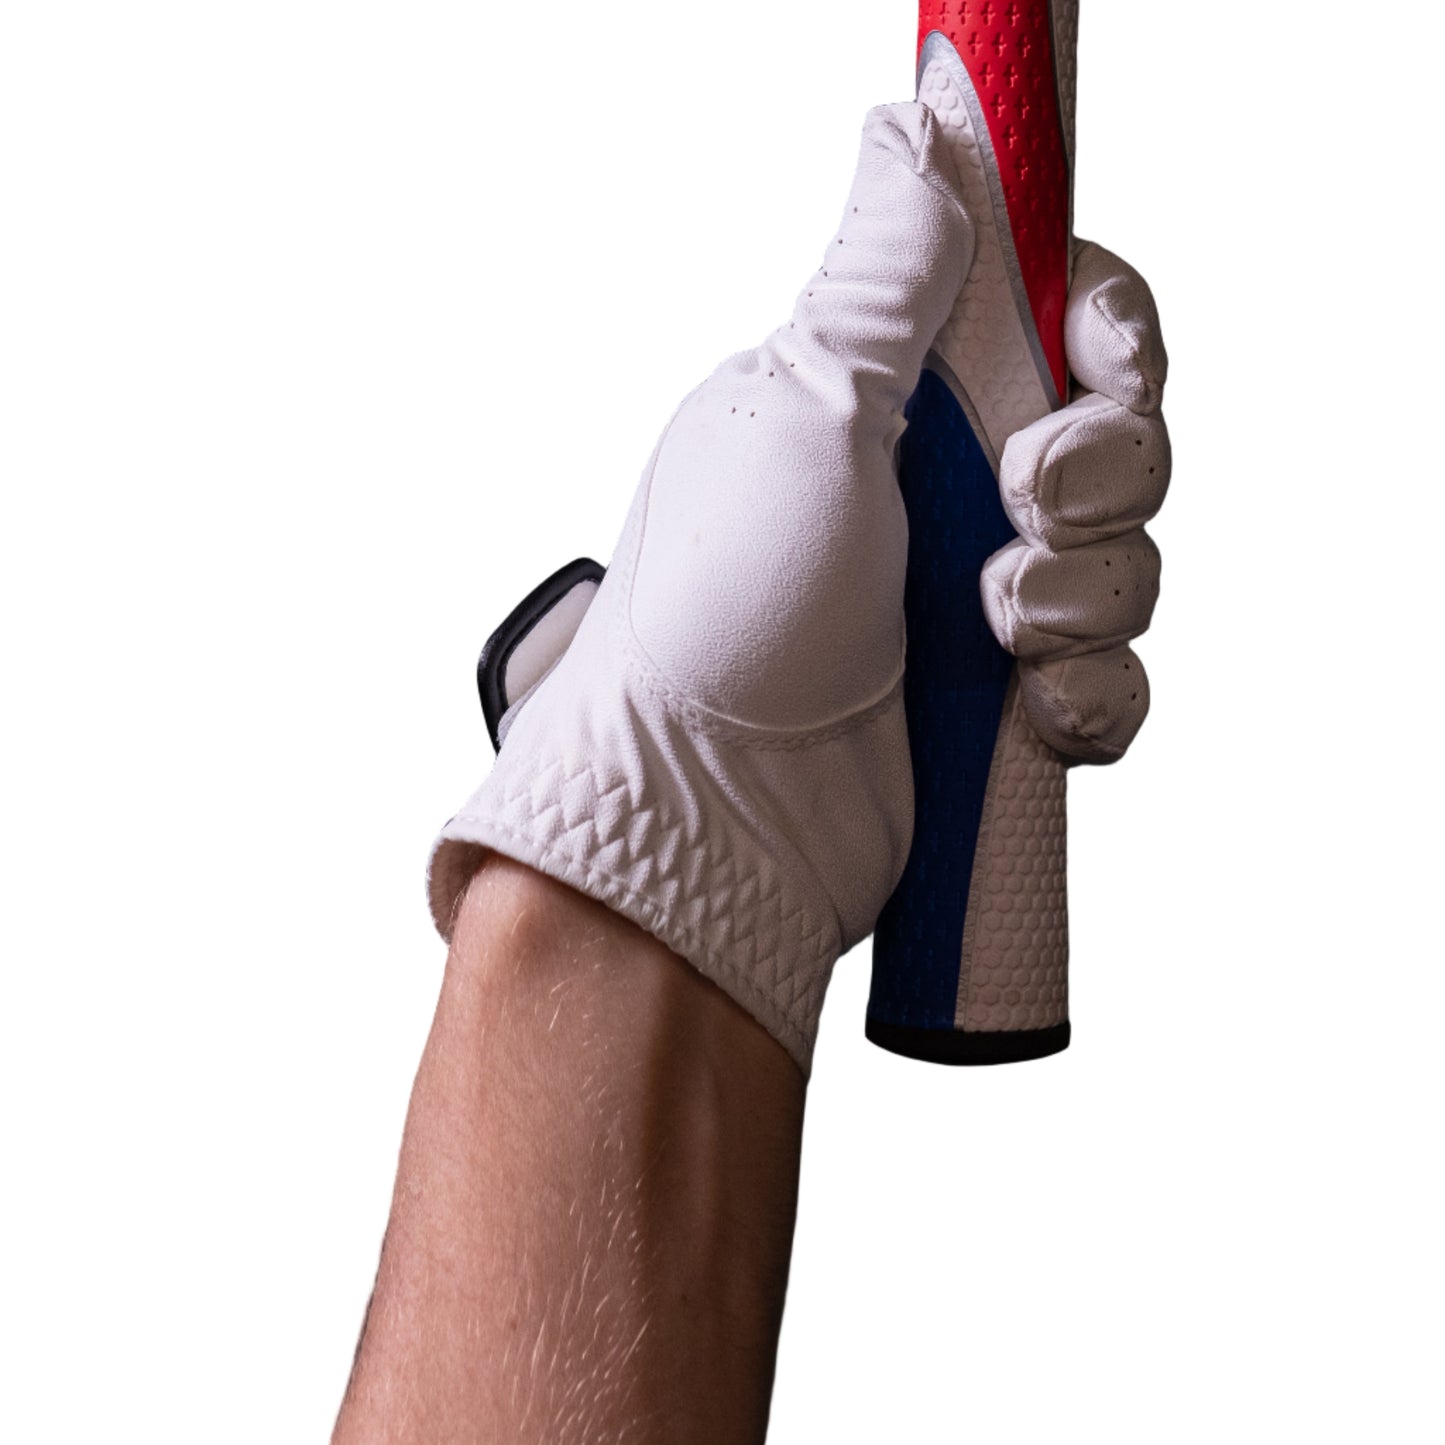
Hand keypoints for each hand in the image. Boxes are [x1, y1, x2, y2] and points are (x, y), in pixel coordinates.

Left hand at [429, 103, 1168, 1071]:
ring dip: (1086, 594)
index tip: (1089, 362)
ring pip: (1133, 565)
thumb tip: (909, 121)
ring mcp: (984, 602)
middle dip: (1102, 473)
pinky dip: (1089, 697)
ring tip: (995, 627)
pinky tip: (1029, 711)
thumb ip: (883, 275)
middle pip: (1123, 440)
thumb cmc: (729, 604)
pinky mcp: (1008, 704)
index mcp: (903, 400)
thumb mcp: (803, 410)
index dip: (1107, 332)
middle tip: (1026, 507)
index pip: (1063, 321)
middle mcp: (953, 492)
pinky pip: (1118, 682)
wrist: (712, 802)